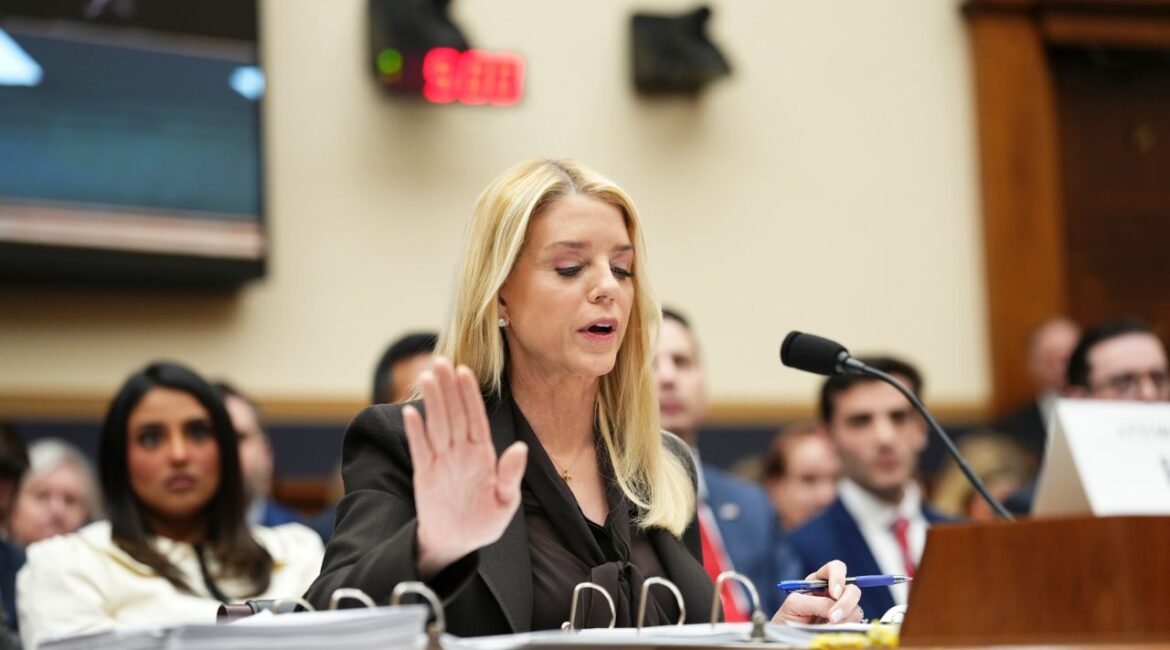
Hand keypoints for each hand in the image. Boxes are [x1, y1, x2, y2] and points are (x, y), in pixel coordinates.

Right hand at [404, 357, 527, 578]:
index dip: (470, 396)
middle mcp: (461, 453)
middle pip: (454, 415)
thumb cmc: (484, 521)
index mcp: (483, 455)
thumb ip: (510, 475)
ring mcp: (441, 461)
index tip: (465, 372)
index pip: (476, 418)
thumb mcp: (505, 502)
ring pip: (436, 425)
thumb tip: (521, 448)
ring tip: (427, 376)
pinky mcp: (424, 475)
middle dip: (448, 388)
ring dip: (432, 402)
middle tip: (441, 361)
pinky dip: (415, 432)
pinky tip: (411, 412)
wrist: (456, 543)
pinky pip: (420, 450)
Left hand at [772, 560, 863, 623]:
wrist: (787, 636)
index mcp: (819, 582)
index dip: (838, 577)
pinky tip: (832, 631)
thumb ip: (814, 602)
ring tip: (827, 627)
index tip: (834, 594)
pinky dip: (845, 627)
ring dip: (844, 618)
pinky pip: (854, 623)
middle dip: (845, 602)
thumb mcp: (794, 604)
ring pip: (855, 608)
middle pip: (852, 589)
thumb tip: (834, 607)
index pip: (835, 568)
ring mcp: (842, 609)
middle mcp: (833, 593)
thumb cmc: (788, 617)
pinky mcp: (845, 623)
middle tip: (833, 617)